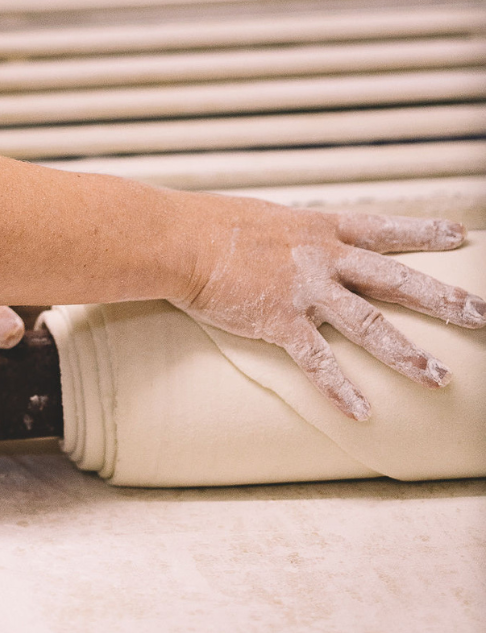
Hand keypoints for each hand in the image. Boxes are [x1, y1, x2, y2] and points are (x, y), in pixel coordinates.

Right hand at [171, 198, 485, 419]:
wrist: (176, 239)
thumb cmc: (209, 225)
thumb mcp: (264, 219)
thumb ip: (293, 236)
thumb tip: (303, 244)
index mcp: (319, 227)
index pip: (383, 228)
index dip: (423, 232)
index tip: (461, 235)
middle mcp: (321, 257)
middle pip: (394, 279)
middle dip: (442, 298)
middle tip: (482, 312)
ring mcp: (303, 290)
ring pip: (370, 324)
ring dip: (408, 354)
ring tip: (442, 379)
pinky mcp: (279, 320)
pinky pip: (318, 360)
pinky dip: (340, 389)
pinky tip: (363, 413)